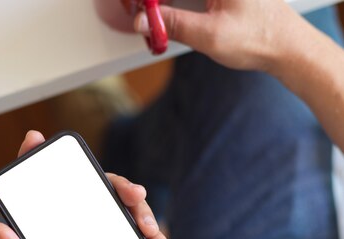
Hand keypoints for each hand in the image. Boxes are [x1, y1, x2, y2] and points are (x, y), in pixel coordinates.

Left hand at [0, 130, 171, 238]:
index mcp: (47, 238)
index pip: (43, 194)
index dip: (37, 162)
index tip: (36, 139)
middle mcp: (76, 235)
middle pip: (92, 195)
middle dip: (113, 183)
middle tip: (129, 192)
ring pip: (122, 213)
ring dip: (139, 209)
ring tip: (147, 224)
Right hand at [135, 0, 305, 71]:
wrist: (287, 47)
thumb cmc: (260, 38)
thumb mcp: (209, 35)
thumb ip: (173, 25)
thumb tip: (143, 21)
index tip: (138, 7)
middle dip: (156, 3)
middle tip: (142, 16)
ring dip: (164, 4)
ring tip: (151, 18)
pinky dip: (176, 5)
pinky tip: (166, 17)